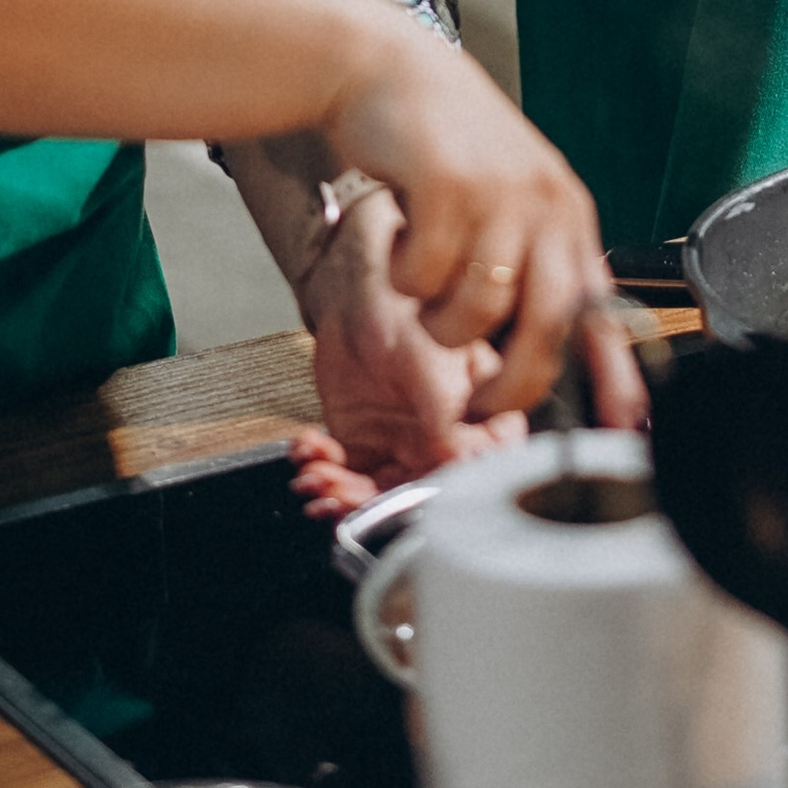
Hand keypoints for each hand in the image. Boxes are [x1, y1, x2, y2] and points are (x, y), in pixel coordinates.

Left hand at [292, 186, 530, 496]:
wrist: (359, 282)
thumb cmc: (410, 304)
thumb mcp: (435, 362)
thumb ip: (448, 417)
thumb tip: (459, 465)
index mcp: (480, 421)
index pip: (474, 477)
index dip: (440, 497)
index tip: (406, 499)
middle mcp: (444, 441)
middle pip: (416, 496)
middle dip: (373, 505)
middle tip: (340, 496)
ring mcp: (403, 444)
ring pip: (377, 495)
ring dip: (340, 494)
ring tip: (315, 475)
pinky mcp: (365, 442)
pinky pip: (344, 475)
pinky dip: (320, 470)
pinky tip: (307, 452)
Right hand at [324, 24, 636, 425]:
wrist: (389, 71)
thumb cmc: (446, 145)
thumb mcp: (508, 199)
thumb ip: (529, 265)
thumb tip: (538, 354)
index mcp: (568, 215)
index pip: (604, 307)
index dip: (618, 372)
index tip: (624, 424)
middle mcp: (545, 204)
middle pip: (546, 325)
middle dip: (512, 385)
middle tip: (479, 404)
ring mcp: (498, 193)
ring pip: (475, 310)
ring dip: (437, 319)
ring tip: (422, 283)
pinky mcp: (446, 184)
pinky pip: (422, 277)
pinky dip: (402, 275)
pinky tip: (401, 239)